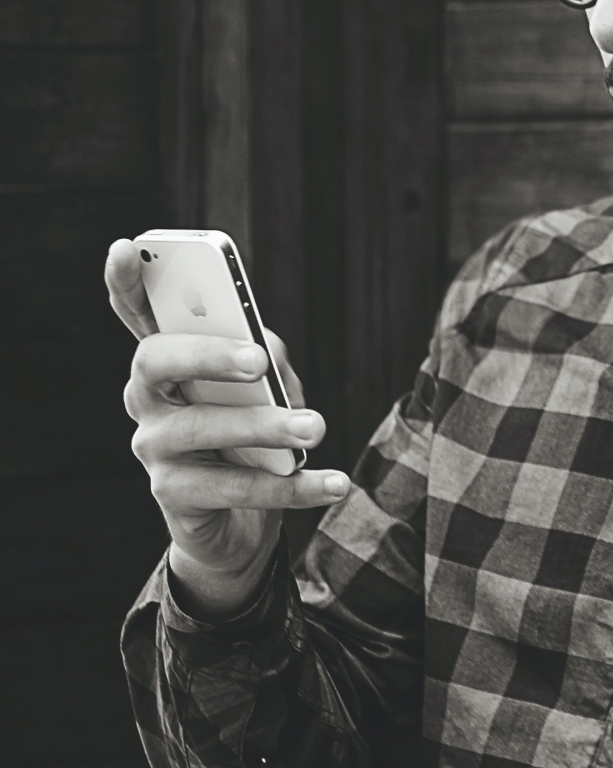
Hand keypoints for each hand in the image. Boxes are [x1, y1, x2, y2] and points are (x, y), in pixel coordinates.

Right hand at [107, 238, 349, 618]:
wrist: (241, 521)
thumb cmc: (253, 436)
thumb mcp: (266, 389)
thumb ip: (266, 358)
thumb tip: (264, 349)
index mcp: (170, 361)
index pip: (137, 315)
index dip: (125, 282)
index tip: (124, 246)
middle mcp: (148, 399)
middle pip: (156, 362)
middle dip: (207, 354)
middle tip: (258, 361)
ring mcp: (153, 448)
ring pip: (200, 428)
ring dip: (264, 426)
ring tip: (316, 427)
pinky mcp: (174, 495)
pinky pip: (233, 487)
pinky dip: (291, 487)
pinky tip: (333, 481)